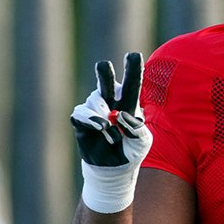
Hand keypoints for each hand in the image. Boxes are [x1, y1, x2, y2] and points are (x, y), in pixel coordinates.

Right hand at [70, 53, 151, 212]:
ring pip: (94, 100)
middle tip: (103, 66)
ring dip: (103, 116)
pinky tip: (101, 128)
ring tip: (111, 132)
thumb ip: (137, 127)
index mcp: (129, 102)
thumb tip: (119, 115)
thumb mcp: (143, 141)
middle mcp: (110, 101)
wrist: (114, 168)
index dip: (133, 68)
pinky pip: (81, 113)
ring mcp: (94, 109)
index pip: (132, 82)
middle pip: (105, 79)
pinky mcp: (81, 120)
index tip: (134, 55)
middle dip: (103, 72)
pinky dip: (91, 120)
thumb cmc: (132, 151)